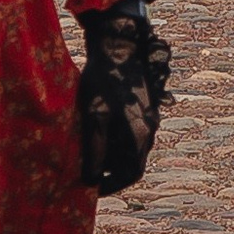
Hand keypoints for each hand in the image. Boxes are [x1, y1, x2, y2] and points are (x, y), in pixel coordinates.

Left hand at [78, 0, 170, 195]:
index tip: (91, 187)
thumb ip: (95, 151)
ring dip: (111, 154)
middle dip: (109, 170)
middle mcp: (148, 130)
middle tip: (86, 170)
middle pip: (131, 163)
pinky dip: (114, 138)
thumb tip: (90, 180)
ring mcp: (148, 117)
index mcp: (139, 136)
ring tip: (88, 150)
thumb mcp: (95, 118)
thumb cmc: (104, 82)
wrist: (119, 46)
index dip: (110, 185)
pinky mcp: (143, 106)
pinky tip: (97, 128)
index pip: (130, 175)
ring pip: (130, 147)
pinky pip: (130, 132)